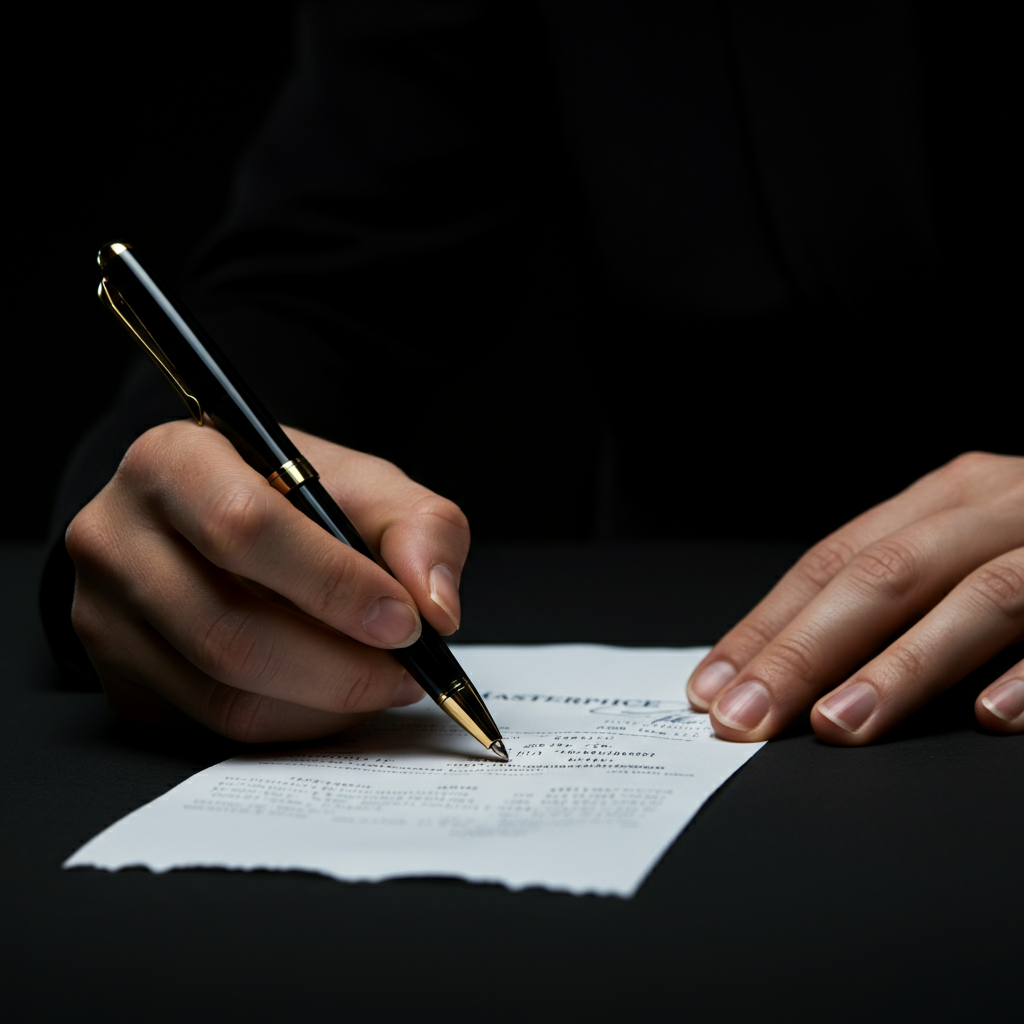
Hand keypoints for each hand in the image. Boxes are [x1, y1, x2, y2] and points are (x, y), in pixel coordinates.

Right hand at [66, 421, 469, 741]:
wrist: (218, 518)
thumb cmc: (291, 497)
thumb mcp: (365, 484)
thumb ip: (420, 529)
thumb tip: (436, 608)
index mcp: (172, 462)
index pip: (243, 527)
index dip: (333, 585)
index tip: (406, 622)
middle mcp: (116, 537)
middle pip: (228, 630)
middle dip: (339, 667)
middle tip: (407, 671)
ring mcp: (104, 616)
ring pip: (222, 693)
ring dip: (324, 704)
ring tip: (382, 683)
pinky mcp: (120, 677)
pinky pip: (212, 726)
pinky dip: (292, 723)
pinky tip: (332, 696)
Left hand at [686, 452, 1023, 742]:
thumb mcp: (969, 542)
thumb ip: (899, 587)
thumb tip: (788, 659)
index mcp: (948, 497)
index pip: (833, 560)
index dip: (768, 624)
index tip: (713, 685)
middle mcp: (1000, 504)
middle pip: (884, 575)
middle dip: (805, 651)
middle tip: (744, 719)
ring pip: (980, 597)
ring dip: (905, 666)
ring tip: (838, 725)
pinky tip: (990, 716)